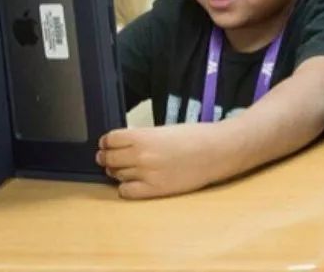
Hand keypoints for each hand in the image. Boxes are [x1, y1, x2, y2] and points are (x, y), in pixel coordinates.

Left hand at [96, 124, 222, 198]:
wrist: (216, 151)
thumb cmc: (195, 137)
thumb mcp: (163, 130)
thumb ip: (142, 137)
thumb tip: (124, 144)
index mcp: (142, 136)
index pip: (110, 140)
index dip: (107, 142)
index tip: (108, 143)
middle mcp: (140, 156)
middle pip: (109, 158)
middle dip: (107, 157)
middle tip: (109, 157)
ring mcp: (146, 174)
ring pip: (116, 175)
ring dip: (118, 172)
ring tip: (127, 168)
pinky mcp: (155, 190)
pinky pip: (127, 192)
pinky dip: (126, 187)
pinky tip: (134, 182)